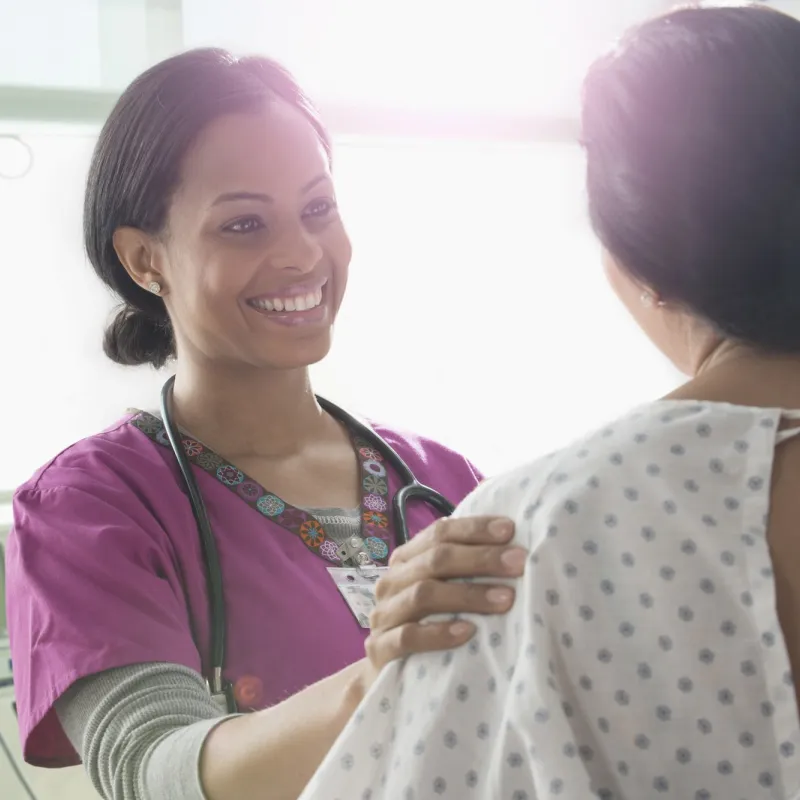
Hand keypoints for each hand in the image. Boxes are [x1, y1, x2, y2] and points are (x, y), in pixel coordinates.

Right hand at [362, 516, 524, 683]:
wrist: (383, 672)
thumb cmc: (425, 624)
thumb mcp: (440, 590)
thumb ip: (463, 570)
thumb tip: (514, 551)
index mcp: (406, 559)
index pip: (440, 533)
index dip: (475, 529)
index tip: (510, 530)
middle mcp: (392, 580)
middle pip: (436, 560)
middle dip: (482, 558)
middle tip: (519, 563)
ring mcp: (384, 614)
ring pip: (424, 594)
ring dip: (469, 594)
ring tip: (506, 599)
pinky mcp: (381, 648)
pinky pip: (409, 637)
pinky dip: (439, 633)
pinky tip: (468, 632)